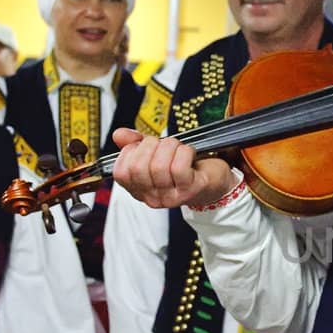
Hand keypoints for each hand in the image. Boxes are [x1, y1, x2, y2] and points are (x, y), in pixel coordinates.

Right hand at [110, 127, 238, 209]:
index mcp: (139, 190)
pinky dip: (184, 152)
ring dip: (169, 147)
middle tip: (163, 143)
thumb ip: (135, 144)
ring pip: (158, 166)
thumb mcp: (156, 153)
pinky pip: (178, 167)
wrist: (214, 180)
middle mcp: (152, 197)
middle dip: (150, 145)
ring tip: (178, 147)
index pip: (121, 172)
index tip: (143, 145)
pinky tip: (189, 152)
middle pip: (138, 168)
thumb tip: (118, 135)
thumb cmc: (184, 166)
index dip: (130, 152)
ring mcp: (170, 197)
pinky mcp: (189, 191)